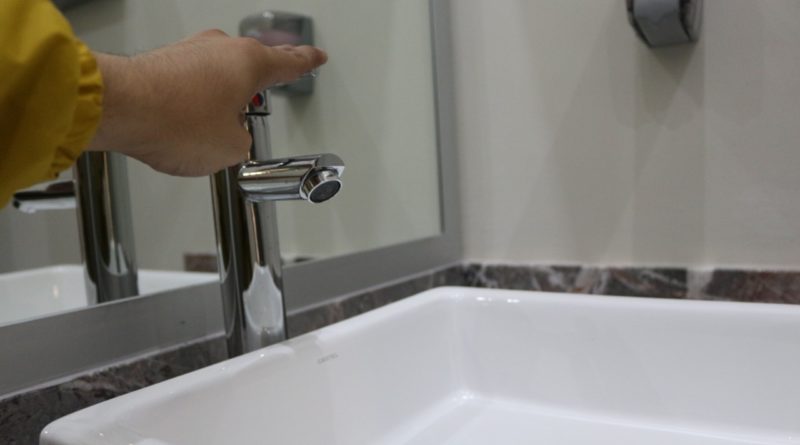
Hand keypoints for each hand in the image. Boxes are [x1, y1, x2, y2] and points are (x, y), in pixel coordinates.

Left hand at [87, 29, 327, 175]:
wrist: (119, 108)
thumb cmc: (173, 120)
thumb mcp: (229, 148)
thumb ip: (240, 142)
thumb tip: (230, 138)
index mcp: (249, 63)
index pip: (289, 63)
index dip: (306, 63)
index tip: (316, 57)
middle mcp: (220, 49)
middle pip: (249, 67)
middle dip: (253, 89)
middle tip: (256, 107)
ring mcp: (189, 52)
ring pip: (216, 76)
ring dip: (219, 99)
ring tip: (209, 130)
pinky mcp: (162, 62)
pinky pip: (189, 83)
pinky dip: (193, 101)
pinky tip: (185, 121)